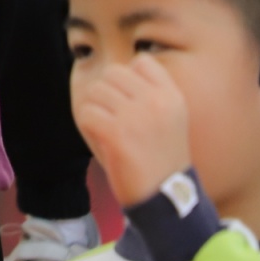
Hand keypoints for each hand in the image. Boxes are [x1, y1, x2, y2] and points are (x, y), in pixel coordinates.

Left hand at [73, 55, 191, 207]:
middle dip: (107, 94)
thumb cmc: (161, 159)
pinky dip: (87, 126)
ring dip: (95, 110)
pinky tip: (102, 141)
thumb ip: (149, 94)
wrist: (165, 199)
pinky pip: (86, 113)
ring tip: (109, 132)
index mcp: (173, 97)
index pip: (142, 62)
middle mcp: (157, 102)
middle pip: (112, 73)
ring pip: (95, 91)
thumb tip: (115, 72)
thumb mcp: (170, 120)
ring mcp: (136, 116)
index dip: (128, 78)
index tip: (129, 101)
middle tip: (114, 119)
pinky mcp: (116, 133)